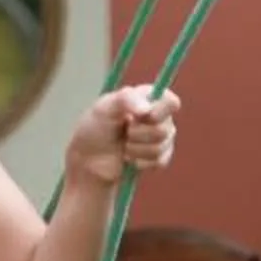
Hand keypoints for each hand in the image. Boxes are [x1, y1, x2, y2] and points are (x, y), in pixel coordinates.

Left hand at [66, 84, 181, 187]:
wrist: (89, 160)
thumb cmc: (95, 129)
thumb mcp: (104, 108)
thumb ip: (125, 100)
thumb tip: (146, 109)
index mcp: (147, 98)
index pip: (170, 101)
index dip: (160, 111)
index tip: (143, 117)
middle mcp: (158, 117)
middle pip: (165, 128)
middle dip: (140, 134)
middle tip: (125, 132)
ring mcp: (160, 138)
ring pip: (161, 146)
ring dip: (137, 149)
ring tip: (124, 146)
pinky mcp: (159, 158)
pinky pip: (160, 160)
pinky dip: (141, 161)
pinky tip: (129, 158)